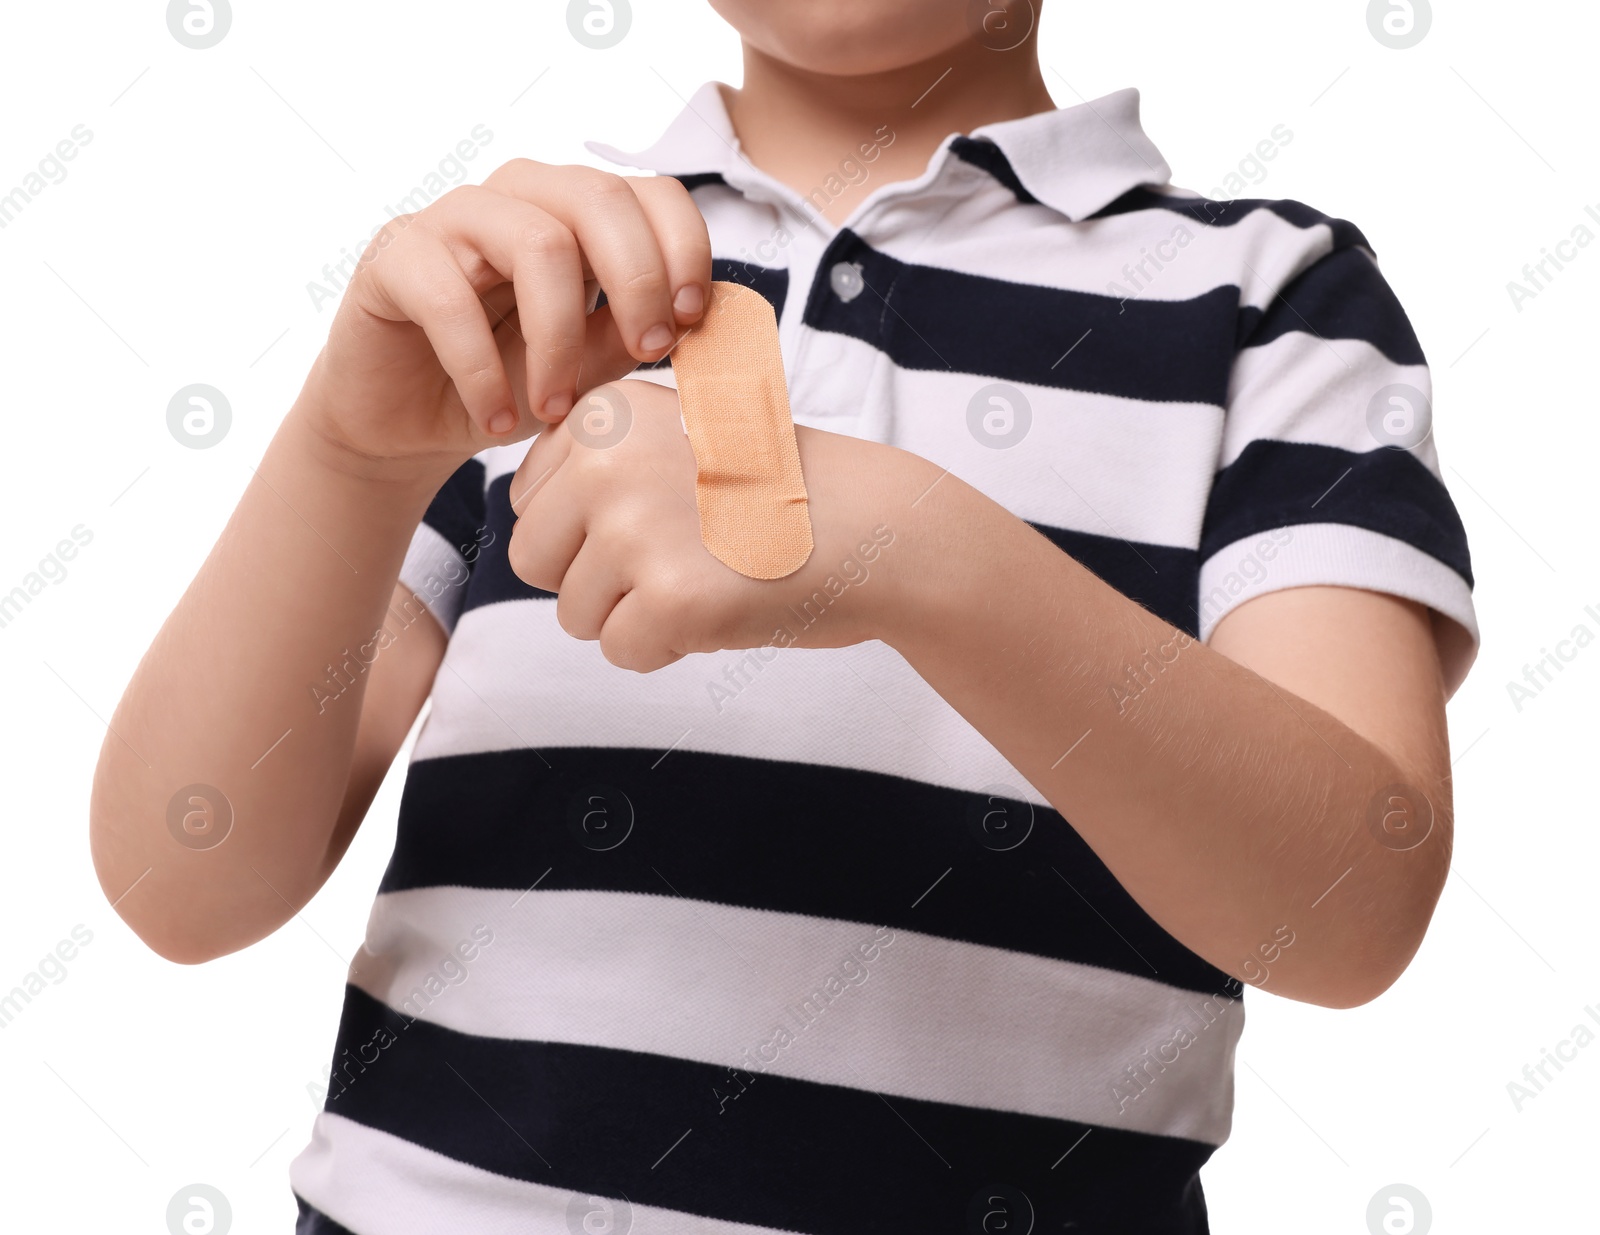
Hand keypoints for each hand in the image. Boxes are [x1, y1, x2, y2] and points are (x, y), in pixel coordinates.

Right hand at [292, 160, 711, 484]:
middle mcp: (519, 197)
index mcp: (578, 213)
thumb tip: (696, 322)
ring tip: (555, 408)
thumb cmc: (508, 382)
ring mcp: (453, 219)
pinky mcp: (395, 257)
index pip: (651, 192)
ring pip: (536, 243)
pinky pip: (449, 297)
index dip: (684, 248)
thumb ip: (634, 334)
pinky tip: (494, 418)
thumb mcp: (589, 366)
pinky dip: (480, 370)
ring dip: (559, 338)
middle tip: (645, 355)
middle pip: (599, 198)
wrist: (409, 423)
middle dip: (638, 280)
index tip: (690, 321)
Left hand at [505, 379, 934, 670]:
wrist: (875, 526)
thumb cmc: (775, 490)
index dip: (589, 530)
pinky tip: (723, 605)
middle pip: (533, 562)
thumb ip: (593, 462)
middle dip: (595, 579)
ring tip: (709, 574)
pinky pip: (622, 654)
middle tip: (680, 554)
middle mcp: (605, 464)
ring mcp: (634, 533)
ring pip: (574, 616)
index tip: (664, 511)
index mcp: (601, 415)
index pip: (528, 506)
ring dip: (636, 614)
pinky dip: (669, 647)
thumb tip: (517, 515)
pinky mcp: (670, 601)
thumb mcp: (674, 437)